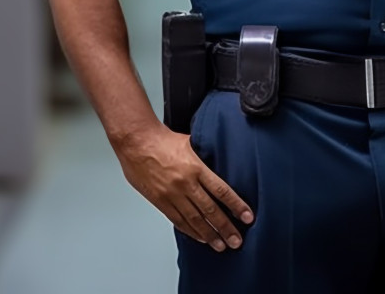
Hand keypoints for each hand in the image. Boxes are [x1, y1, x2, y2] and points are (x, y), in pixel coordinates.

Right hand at [114, 124, 253, 250]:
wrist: (137, 142)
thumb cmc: (162, 139)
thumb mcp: (191, 142)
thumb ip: (204, 155)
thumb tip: (219, 160)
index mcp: (196, 167)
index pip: (221, 190)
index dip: (236, 205)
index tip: (247, 216)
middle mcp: (185, 184)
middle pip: (210, 210)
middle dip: (225, 227)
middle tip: (237, 240)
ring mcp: (172, 195)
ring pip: (195, 219)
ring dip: (209, 234)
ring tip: (221, 245)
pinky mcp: (160, 202)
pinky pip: (178, 220)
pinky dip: (191, 231)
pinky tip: (200, 237)